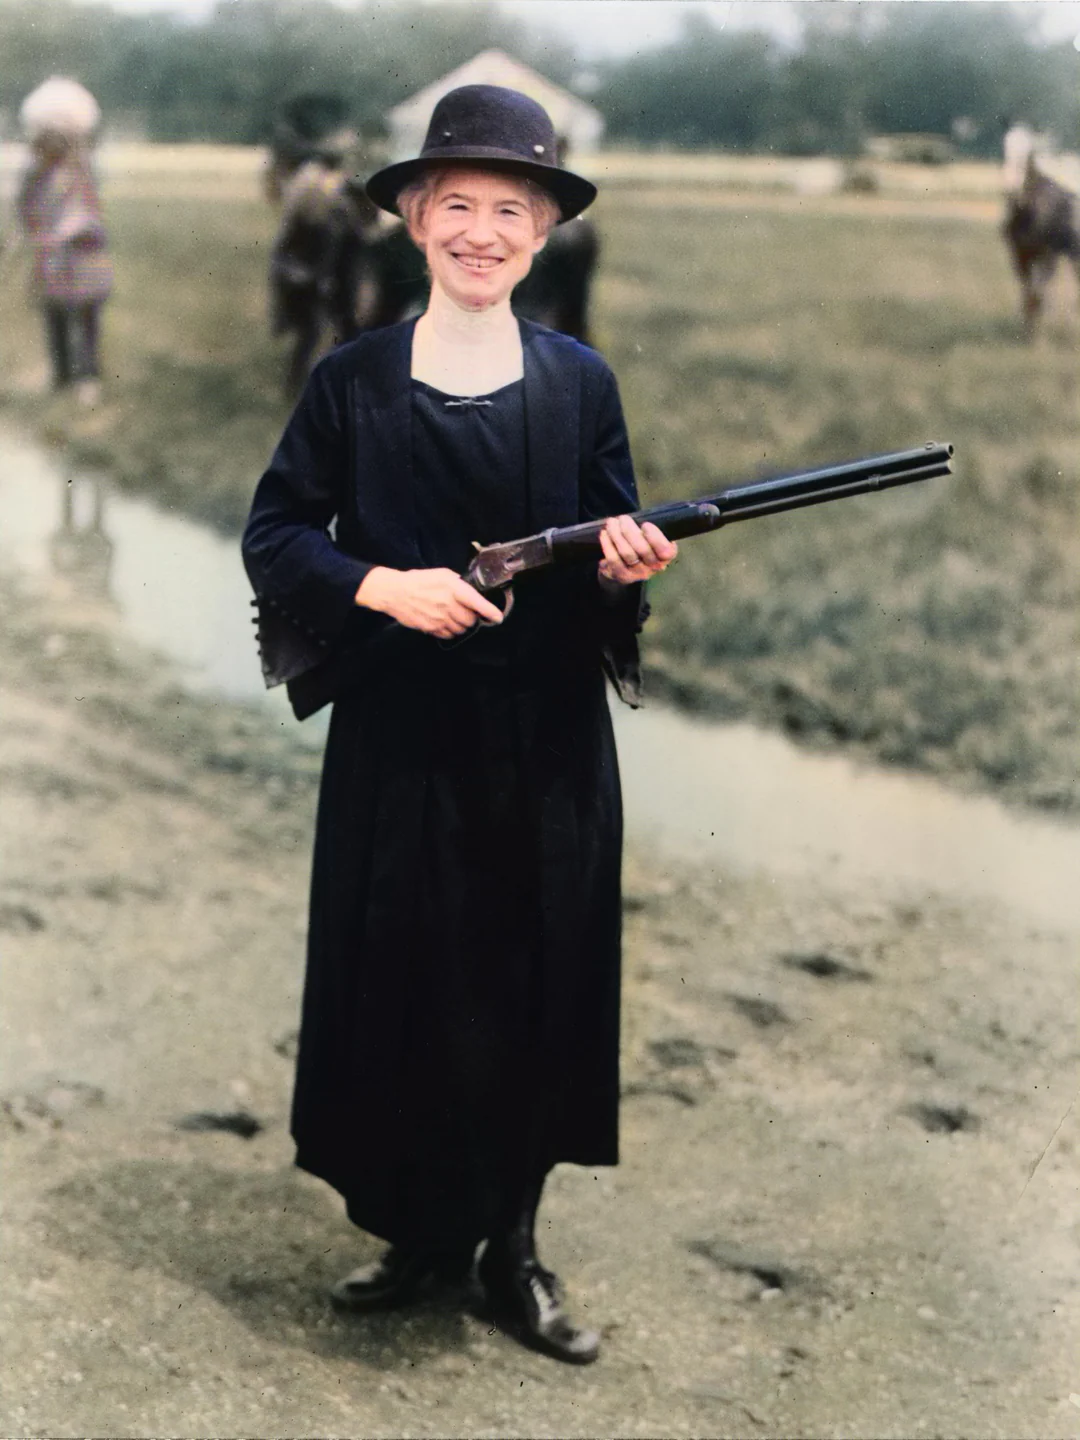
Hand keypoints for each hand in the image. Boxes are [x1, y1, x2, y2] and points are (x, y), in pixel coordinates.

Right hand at [356, 566, 503, 638]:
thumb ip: (458, 582)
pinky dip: (450, 631)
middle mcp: (448, 604)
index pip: (477, 603)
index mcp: (453, 588)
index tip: (498, 617)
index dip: (490, 612)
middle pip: (470, 620)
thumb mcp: (441, 574)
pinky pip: (448, 635)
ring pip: (461, 629)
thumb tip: (470, 591)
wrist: (394, 592)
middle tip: (465, 611)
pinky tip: (444, 622)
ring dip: (461, 625)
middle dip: (471, 617)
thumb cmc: (418, 580)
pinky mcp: (431, 628)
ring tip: (453, 616)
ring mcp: (439, 618)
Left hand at [598, 516, 677, 587]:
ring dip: (616, 534)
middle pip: (642, 549)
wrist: (628, 565)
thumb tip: (640, 518)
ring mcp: (638, 573)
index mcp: (666, 556)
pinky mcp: (623, 576)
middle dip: (629, 530)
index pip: (665, 551)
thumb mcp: (652, 535)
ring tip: (611, 523)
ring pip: (627, 553)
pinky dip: (608, 544)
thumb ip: (651, 528)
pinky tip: (604, 534)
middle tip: (622, 518)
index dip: (655, 537)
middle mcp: (654, 567)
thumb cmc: (642, 543)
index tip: (645, 524)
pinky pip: (614, 560)